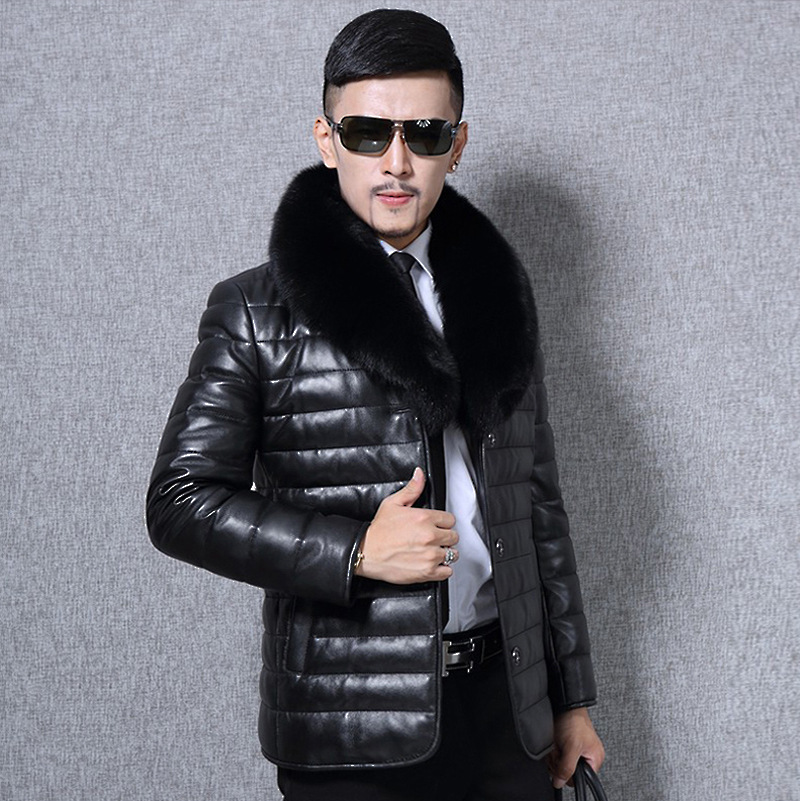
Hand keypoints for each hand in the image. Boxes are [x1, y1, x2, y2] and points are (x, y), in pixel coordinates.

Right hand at [356, 467, 457, 583]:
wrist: (366, 553)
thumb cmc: (378, 531)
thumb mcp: (392, 503)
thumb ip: (411, 489)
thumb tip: (420, 474)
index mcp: (424, 518)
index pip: (450, 520)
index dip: (442, 523)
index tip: (435, 526)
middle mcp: (430, 536)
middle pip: (453, 536)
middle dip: (444, 537)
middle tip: (432, 539)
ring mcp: (430, 555)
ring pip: (452, 553)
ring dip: (444, 553)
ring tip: (431, 551)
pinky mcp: (427, 571)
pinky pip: (447, 571)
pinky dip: (442, 569)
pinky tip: (432, 563)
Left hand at [548, 707, 604, 789]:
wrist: (565, 705)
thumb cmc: (574, 721)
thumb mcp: (571, 747)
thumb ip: (567, 767)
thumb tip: (559, 783)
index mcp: (595, 759)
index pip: (580, 780)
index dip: (568, 774)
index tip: (562, 763)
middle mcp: (586, 756)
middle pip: (568, 772)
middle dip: (559, 762)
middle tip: (559, 749)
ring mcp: (574, 751)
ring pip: (560, 765)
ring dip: (554, 756)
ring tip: (557, 743)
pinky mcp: (565, 746)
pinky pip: (556, 756)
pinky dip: (552, 751)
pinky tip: (554, 743)